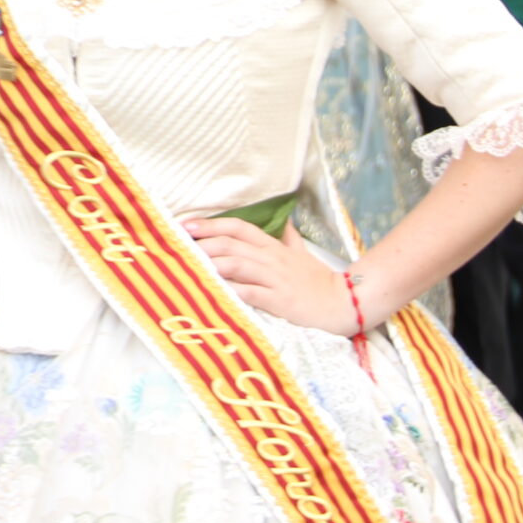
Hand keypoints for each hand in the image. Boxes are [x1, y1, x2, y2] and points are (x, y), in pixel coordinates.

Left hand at [182, 218, 353, 333]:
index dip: (212, 225)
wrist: (345, 302)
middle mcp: (272, 259)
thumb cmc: (318, 280)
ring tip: (189, 264)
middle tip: (177, 245)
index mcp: (273, 247)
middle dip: (203, 243)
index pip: (238, 228)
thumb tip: (282, 220)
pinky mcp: (280, 300)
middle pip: (232, 244)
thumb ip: (288, 238)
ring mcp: (276, 279)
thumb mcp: (301, 254)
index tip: (186, 225)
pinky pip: (252, 292)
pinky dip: (232, 290)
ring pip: (238, 264)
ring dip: (212, 263)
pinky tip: (215, 290)